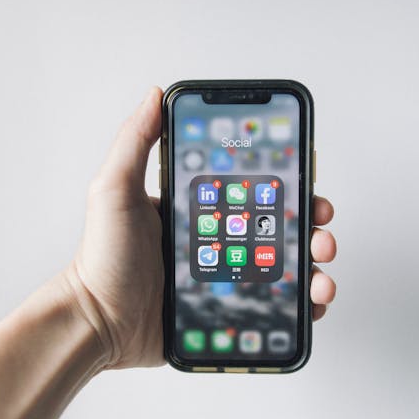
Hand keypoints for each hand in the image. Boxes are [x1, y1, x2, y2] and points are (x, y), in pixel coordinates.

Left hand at [63, 87, 336, 369]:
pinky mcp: (227, 310)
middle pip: (280, 227)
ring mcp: (225, 277)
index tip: (308, 183)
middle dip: (312, 226)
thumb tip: (155, 95)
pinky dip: (302, 305)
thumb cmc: (102, 258)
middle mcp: (218, 240)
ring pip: (286, 267)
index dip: (287, 184)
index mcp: (199, 208)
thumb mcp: (114, 190)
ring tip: (321, 276)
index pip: (254, 189)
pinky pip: (275, 306)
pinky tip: (312, 303)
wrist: (97, 322)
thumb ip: (134, 142)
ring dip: (315, 267)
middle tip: (321, 231)